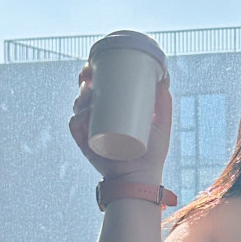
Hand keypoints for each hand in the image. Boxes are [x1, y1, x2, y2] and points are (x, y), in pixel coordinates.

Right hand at [69, 63, 172, 186]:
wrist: (141, 177)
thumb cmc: (152, 152)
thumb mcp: (161, 123)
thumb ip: (164, 101)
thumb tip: (164, 76)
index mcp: (113, 108)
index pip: (100, 85)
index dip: (94, 72)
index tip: (95, 64)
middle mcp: (99, 116)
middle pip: (85, 92)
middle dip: (84, 80)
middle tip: (90, 76)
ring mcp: (91, 129)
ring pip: (78, 107)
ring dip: (81, 97)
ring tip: (91, 95)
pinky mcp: (86, 143)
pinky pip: (76, 128)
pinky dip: (77, 120)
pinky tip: (83, 116)